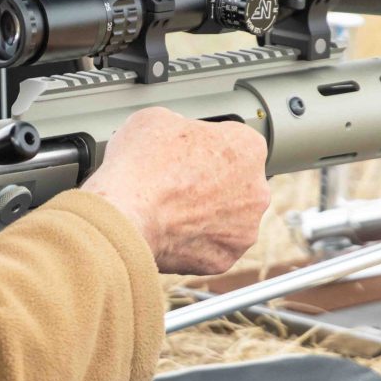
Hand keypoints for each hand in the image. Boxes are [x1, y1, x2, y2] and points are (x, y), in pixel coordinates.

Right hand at [82, 106, 270, 273]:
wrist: (124, 217)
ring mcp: (243, 230)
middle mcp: (256, 190)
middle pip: (236, 184)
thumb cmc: (140, 167)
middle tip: (176, 184)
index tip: (187, 155)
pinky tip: (170, 233)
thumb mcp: (155, 120)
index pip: (234, 143)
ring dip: (205, 216)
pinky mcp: (224, 260)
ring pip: (227, 220)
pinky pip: (210, 248)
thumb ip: (181, 125)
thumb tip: (176, 135)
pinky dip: (193, 243)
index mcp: (247, 148)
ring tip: (170, 211)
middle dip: (211, 184)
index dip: (206, 147)